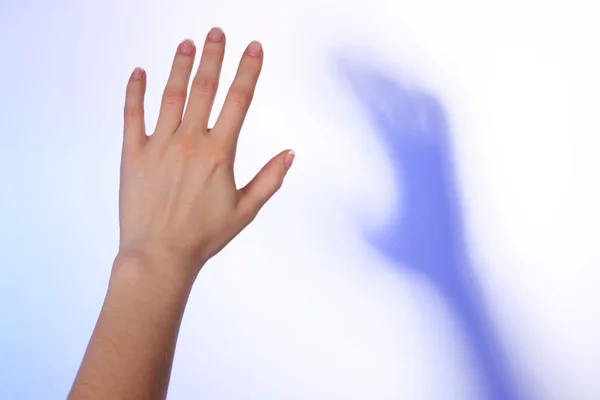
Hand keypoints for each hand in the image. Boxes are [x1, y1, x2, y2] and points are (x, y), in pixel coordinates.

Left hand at [118, 28, 293, 277]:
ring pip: (171, 95)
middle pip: (204, 88)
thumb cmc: (203, 236)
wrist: (159, 255)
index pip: (238, 101)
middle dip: (213, 56)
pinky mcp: (133, 154)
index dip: (248, 71)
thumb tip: (290, 154)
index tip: (254, 48)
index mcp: (219, 153)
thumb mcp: (245, 210)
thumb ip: (270, 179)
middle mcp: (189, 143)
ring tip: (187, 43)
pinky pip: (132, 115)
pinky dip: (134, 91)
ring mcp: (159, 146)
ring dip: (180, 66)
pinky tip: (139, 72)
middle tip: (217, 32)